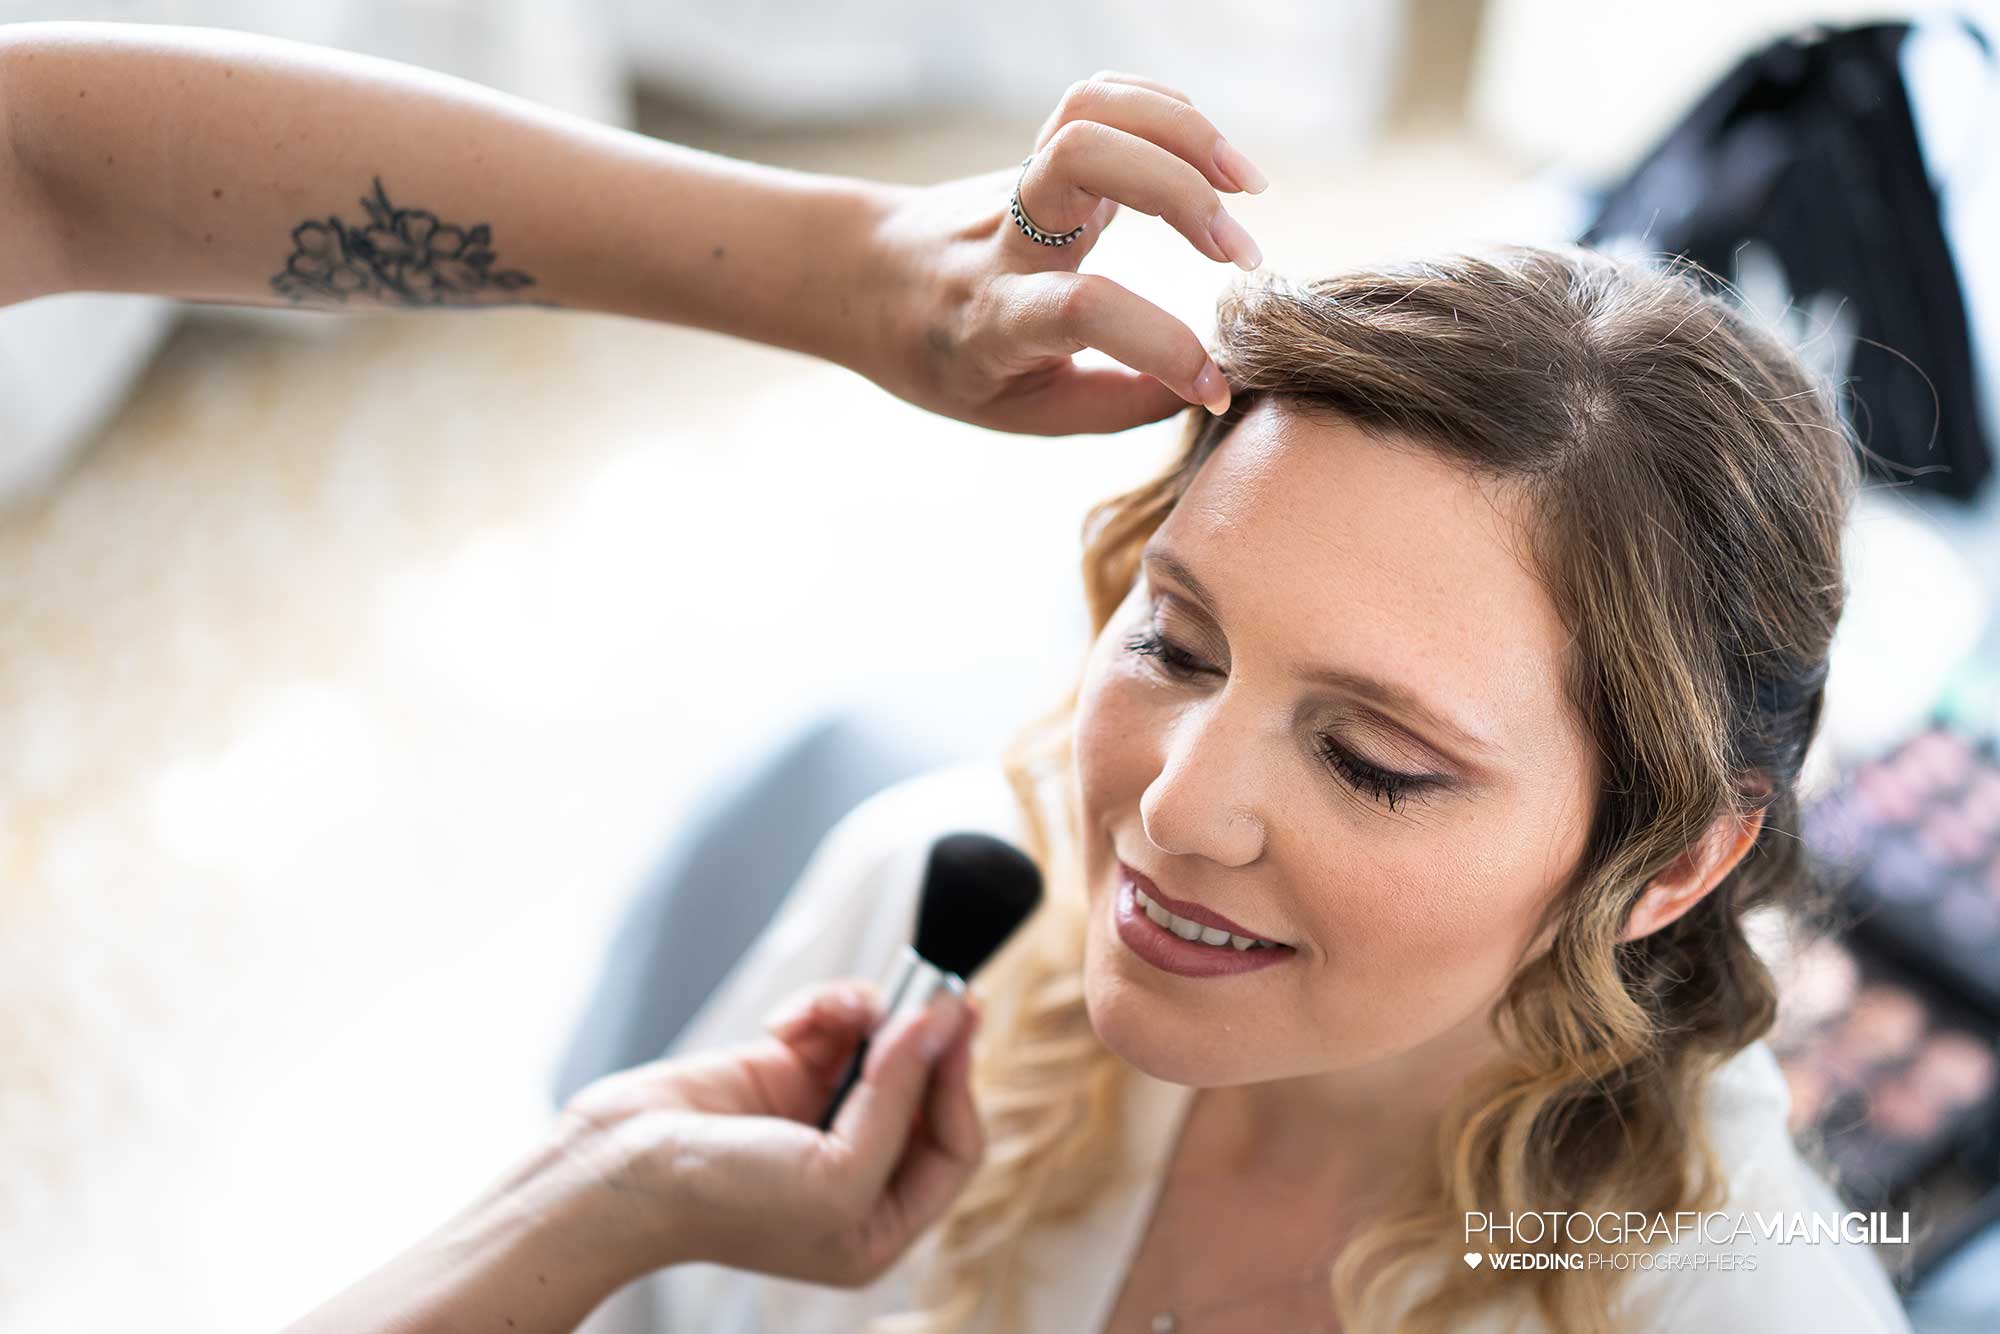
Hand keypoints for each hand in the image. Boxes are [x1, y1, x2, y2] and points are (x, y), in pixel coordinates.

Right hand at [552, 978, 984, 1288]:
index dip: (958, 1087)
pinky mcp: (786, 1073)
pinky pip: (834, 1023)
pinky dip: (821, 1010)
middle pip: (925, 1089)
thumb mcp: (836, 1174)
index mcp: (877, 1224)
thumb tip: (941, 1026)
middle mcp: (857, 1171)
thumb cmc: (723, 1200)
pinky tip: (788, 1022)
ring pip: (882, 1043)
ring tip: (836, 1008)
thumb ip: (898, 1101)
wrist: (617, 1170)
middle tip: (932, 987)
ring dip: (866, 1014)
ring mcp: (822, 1117)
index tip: (953, 1029)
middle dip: (922, 1041)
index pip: (953, 1148)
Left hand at [863, 71, 1267, 435]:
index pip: (1082, 311)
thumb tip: (1201, 388)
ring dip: (1185, 132)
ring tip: (1246, 187)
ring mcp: (1017, 183)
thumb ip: (1112, 405)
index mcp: (996, 317)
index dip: (1161, 345)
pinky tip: (1208, 159)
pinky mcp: (1037, 151)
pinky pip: (1100, 96)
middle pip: (1083, 159)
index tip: (1214, 384)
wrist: (866, 280)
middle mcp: (1005, 237)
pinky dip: (1167, 109)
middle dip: (1181, 192)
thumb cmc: (947, 359)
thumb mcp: (1019, 411)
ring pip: (1092, 111)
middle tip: (1241, 256)